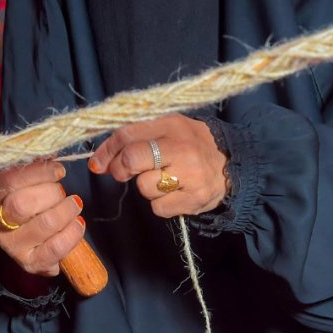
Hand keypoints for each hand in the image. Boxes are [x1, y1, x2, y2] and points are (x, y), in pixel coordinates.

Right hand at [0, 159, 83, 276]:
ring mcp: (12, 245)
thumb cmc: (31, 205)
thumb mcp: (27, 184)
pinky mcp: (31, 263)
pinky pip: (56, 247)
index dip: (38, 173)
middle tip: (63, 193)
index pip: (10, 180)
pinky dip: (73, 233)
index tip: (59, 170)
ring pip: (44, 224)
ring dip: (66, 211)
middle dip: (52, 194)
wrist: (31, 243)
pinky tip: (78, 223)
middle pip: (23, 204)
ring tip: (74, 206)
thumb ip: (36, 167)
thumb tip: (52, 150)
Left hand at [88, 115, 228, 217]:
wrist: (233, 166)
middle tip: (126, 173)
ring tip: (165, 179)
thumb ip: (135, 139)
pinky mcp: (195, 199)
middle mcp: (182, 147)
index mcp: (172, 124)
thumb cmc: (193, 145)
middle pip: (132, 159)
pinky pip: (158, 207)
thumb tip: (99, 163)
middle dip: (121, 170)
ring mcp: (190, 174)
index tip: (98, 162)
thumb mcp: (168, 130)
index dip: (107, 150)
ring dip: (147, 187)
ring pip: (144, 187)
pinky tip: (175, 193)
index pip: (128, 134)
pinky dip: (161, 203)